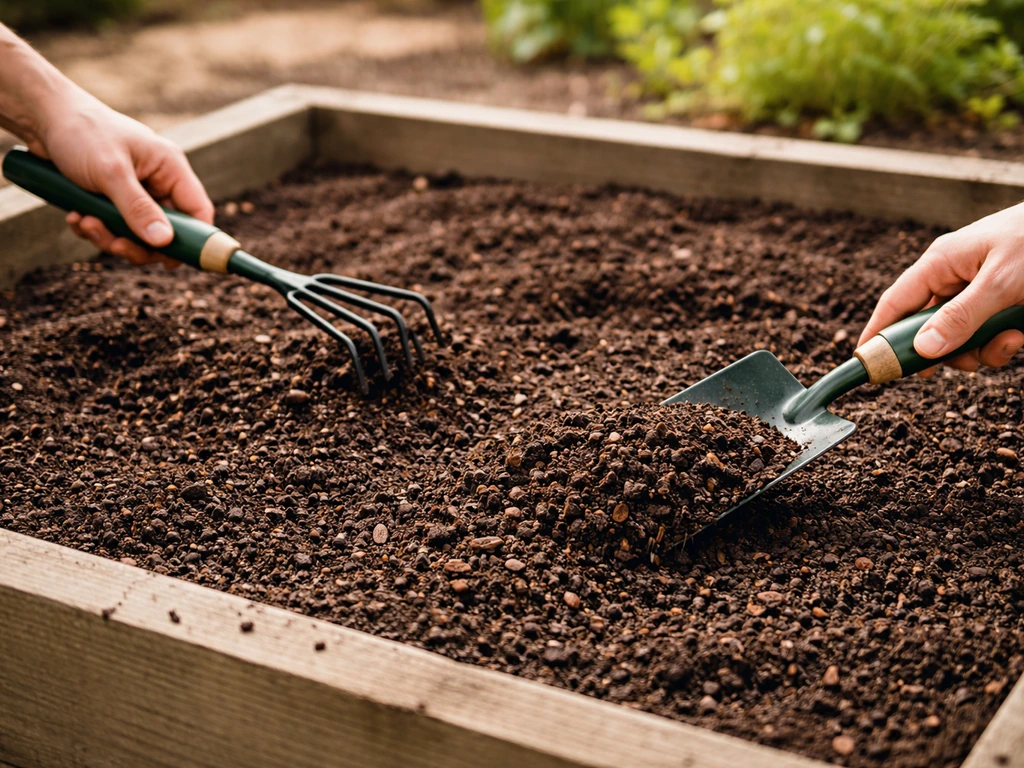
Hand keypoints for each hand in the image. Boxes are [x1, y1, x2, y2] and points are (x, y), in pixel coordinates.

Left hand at [34, 91, 213, 268]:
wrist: (41, 116)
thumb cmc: (81, 132)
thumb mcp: (111, 172)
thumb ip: (138, 208)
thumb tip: (164, 242)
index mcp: (170, 168)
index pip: (198, 212)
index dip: (193, 239)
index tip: (172, 260)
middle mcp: (158, 182)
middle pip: (167, 231)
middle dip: (138, 244)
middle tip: (114, 245)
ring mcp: (136, 192)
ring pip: (137, 234)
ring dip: (111, 237)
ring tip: (84, 222)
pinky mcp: (113, 200)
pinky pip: (114, 228)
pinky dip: (95, 229)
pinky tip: (75, 216)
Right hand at [859, 203, 1023, 376]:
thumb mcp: (1003, 282)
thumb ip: (962, 316)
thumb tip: (924, 349)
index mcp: (941, 262)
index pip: (894, 304)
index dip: (877, 335)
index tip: (864, 364)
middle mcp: (953, 278)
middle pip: (926, 328)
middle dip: (943, 351)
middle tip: (956, 366)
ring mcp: (977, 292)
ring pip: (958, 338)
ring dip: (980, 351)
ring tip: (1009, 342)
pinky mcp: (1000, 304)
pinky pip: (986, 337)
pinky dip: (1001, 345)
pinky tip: (1019, 337)